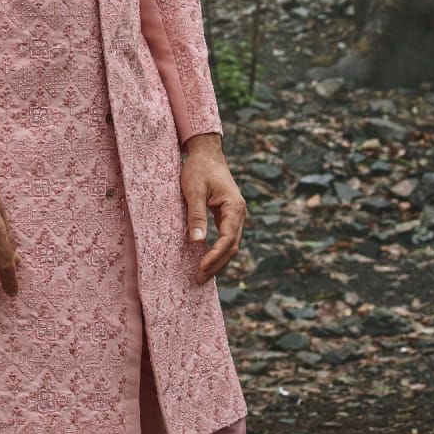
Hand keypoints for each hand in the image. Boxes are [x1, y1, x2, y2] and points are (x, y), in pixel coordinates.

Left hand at [180, 133, 246, 284]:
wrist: (206, 153)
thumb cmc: (199, 169)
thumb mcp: (194, 191)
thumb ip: (196, 215)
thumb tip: (198, 241)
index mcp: (234, 207)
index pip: (228, 239)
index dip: (215, 257)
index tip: (201, 269)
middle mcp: (239, 212)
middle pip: (233, 246)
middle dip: (217, 264)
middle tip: (200, 279)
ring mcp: (236, 214)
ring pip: (232, 244)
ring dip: (219, 260)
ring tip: (203, 275)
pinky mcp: (229, 214)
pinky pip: (227, 237)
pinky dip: (219, 251)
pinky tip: (207, 260)